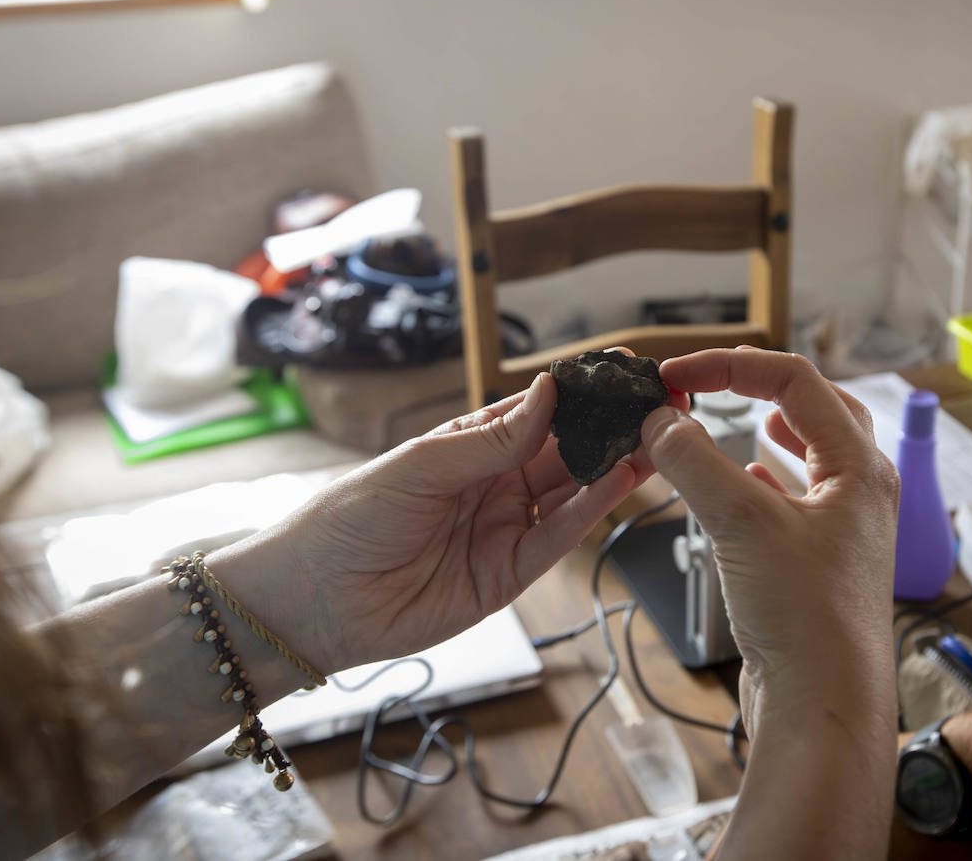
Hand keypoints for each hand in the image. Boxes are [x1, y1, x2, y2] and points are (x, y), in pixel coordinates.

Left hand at [231, 349, 682, 673]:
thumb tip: (548, 392)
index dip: (579, 394)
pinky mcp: (510, 574)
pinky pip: (559, 538)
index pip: (537, 413)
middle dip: (609, 429)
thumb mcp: (421, 465)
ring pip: (574, 493)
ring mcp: (505, 528)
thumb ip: (492, 439)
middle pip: (566, 452)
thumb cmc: (349, 519)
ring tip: (656, 438)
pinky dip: (594, 510)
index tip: (620, 371)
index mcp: (470, 447)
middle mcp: (494, 484)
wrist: (315, 599)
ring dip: (614, 466)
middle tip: (656, 406)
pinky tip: (622, 480)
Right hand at [639, 346, 899, 736]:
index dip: (729, 367)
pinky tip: (740, 485)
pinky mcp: (819, 565)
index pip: (794, 381)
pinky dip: (763, 481)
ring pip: (809, 457)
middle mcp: (860, 492)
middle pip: (816, 410)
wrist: (825, 708)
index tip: (674, 377)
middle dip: (759, 389)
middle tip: (707, 386)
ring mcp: (843, 531)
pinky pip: (795, 502)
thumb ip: (693, 462)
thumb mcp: (741, 523)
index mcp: (858, 466)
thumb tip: (658, 422)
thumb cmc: (806, 617)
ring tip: (738, 419)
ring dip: (768, 431)